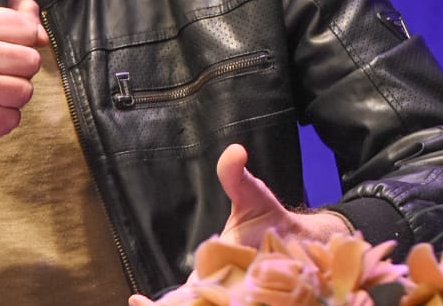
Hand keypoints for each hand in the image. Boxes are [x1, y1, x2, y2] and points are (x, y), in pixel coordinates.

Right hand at [0, 0, 47, 146]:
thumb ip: (3, 15)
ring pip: (25, 92)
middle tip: (2, 70)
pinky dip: (4, 117)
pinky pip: (11, 119)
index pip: (28, 28)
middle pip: (31, 61)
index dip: (29, 38)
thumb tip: (34, 13)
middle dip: (21, 68)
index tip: (20, 45)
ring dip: (13, 94)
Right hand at [126, 144, 351, 305]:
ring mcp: (246, 300)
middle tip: (183, 303)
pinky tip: (253, 302)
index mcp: (209, 273)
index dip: (154, 303)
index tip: (135, 299)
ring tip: (229, 301)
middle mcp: (224, 292)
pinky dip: (253, 305)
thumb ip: (236, 177)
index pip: (180, 295)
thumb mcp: (251, 196)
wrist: (307, 239)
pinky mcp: (267, 303)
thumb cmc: (268, 219)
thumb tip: (235, 152)